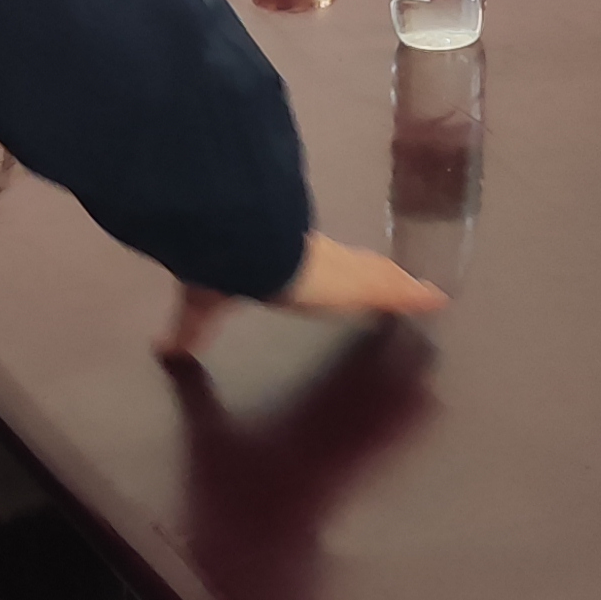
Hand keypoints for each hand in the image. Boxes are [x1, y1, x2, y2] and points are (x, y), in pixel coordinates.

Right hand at [159, 233, 447, 358]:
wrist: (251, 250)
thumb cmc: (230, 271)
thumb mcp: (203, 305)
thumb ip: (189, 328)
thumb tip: (163, 349)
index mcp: (289, 263)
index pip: (318, 267)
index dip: (334, 272)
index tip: (342, 276)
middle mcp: (325, 261)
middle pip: (358, 269)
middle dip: (376, 276)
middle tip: (398, 283)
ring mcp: (349, 270)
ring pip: (382, 278)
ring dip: (401, 287)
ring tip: (424, 294)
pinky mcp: (366, 283)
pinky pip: (400, 292)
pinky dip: (417, 297)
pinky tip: (437, 300)